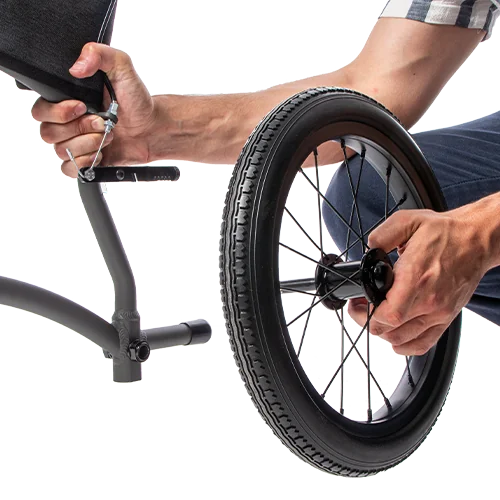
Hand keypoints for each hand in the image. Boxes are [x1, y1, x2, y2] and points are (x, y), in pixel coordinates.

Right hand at [32, 42, 156, 177]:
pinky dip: (85, 163)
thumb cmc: (137, 100)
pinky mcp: (85, 162)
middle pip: (48, 133)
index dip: (58, 112)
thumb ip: (99, 54)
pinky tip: (101, 153)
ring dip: (87, 145)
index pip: (40, 110)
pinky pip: (69, 169)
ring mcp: (76, 143)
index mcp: (67, 101)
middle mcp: (68, 123)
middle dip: (78, 129)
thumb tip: (76, 66)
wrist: (154, 128)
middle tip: (101, 123)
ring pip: (61, 152)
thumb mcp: (121, 68)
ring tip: (108, 137)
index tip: (82, 106)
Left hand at [347, 207, 489, 355]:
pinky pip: (423, 344)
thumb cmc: (446, 231)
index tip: (356, 304)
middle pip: (391, 330)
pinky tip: (395, 338)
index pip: (388, 314)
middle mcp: (429, 300)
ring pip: (403, 340)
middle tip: (361, 308)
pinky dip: (405, 346)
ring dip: (383, 332)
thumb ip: (380, 237)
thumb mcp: (407, 222)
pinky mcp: (446, 317)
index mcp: (416, 277)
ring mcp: (439, 312)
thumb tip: (367, 251)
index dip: (365, 314)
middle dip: (368, 321)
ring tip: (375, 317)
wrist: (477, 238)